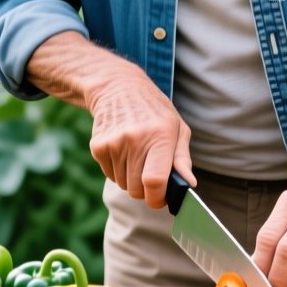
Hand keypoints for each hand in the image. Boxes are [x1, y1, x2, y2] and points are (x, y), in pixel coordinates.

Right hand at [86, 71, 194, 209]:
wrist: (118, 88)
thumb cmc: (154, 111)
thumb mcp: (177, 128)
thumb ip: (182, 159)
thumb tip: (189, 185)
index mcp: (160, 135)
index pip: (154, 181)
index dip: (157, 198)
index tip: (161, 199)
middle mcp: (135, 139)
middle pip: (137, 189)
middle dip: (146, 190)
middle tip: (150, 173)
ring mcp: (114, 143)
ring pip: (123, 185)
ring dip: (131, 179)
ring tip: (136, 155)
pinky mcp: (98, 146)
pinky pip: (110, 175)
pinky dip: (118, 171)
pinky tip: (123, 150)